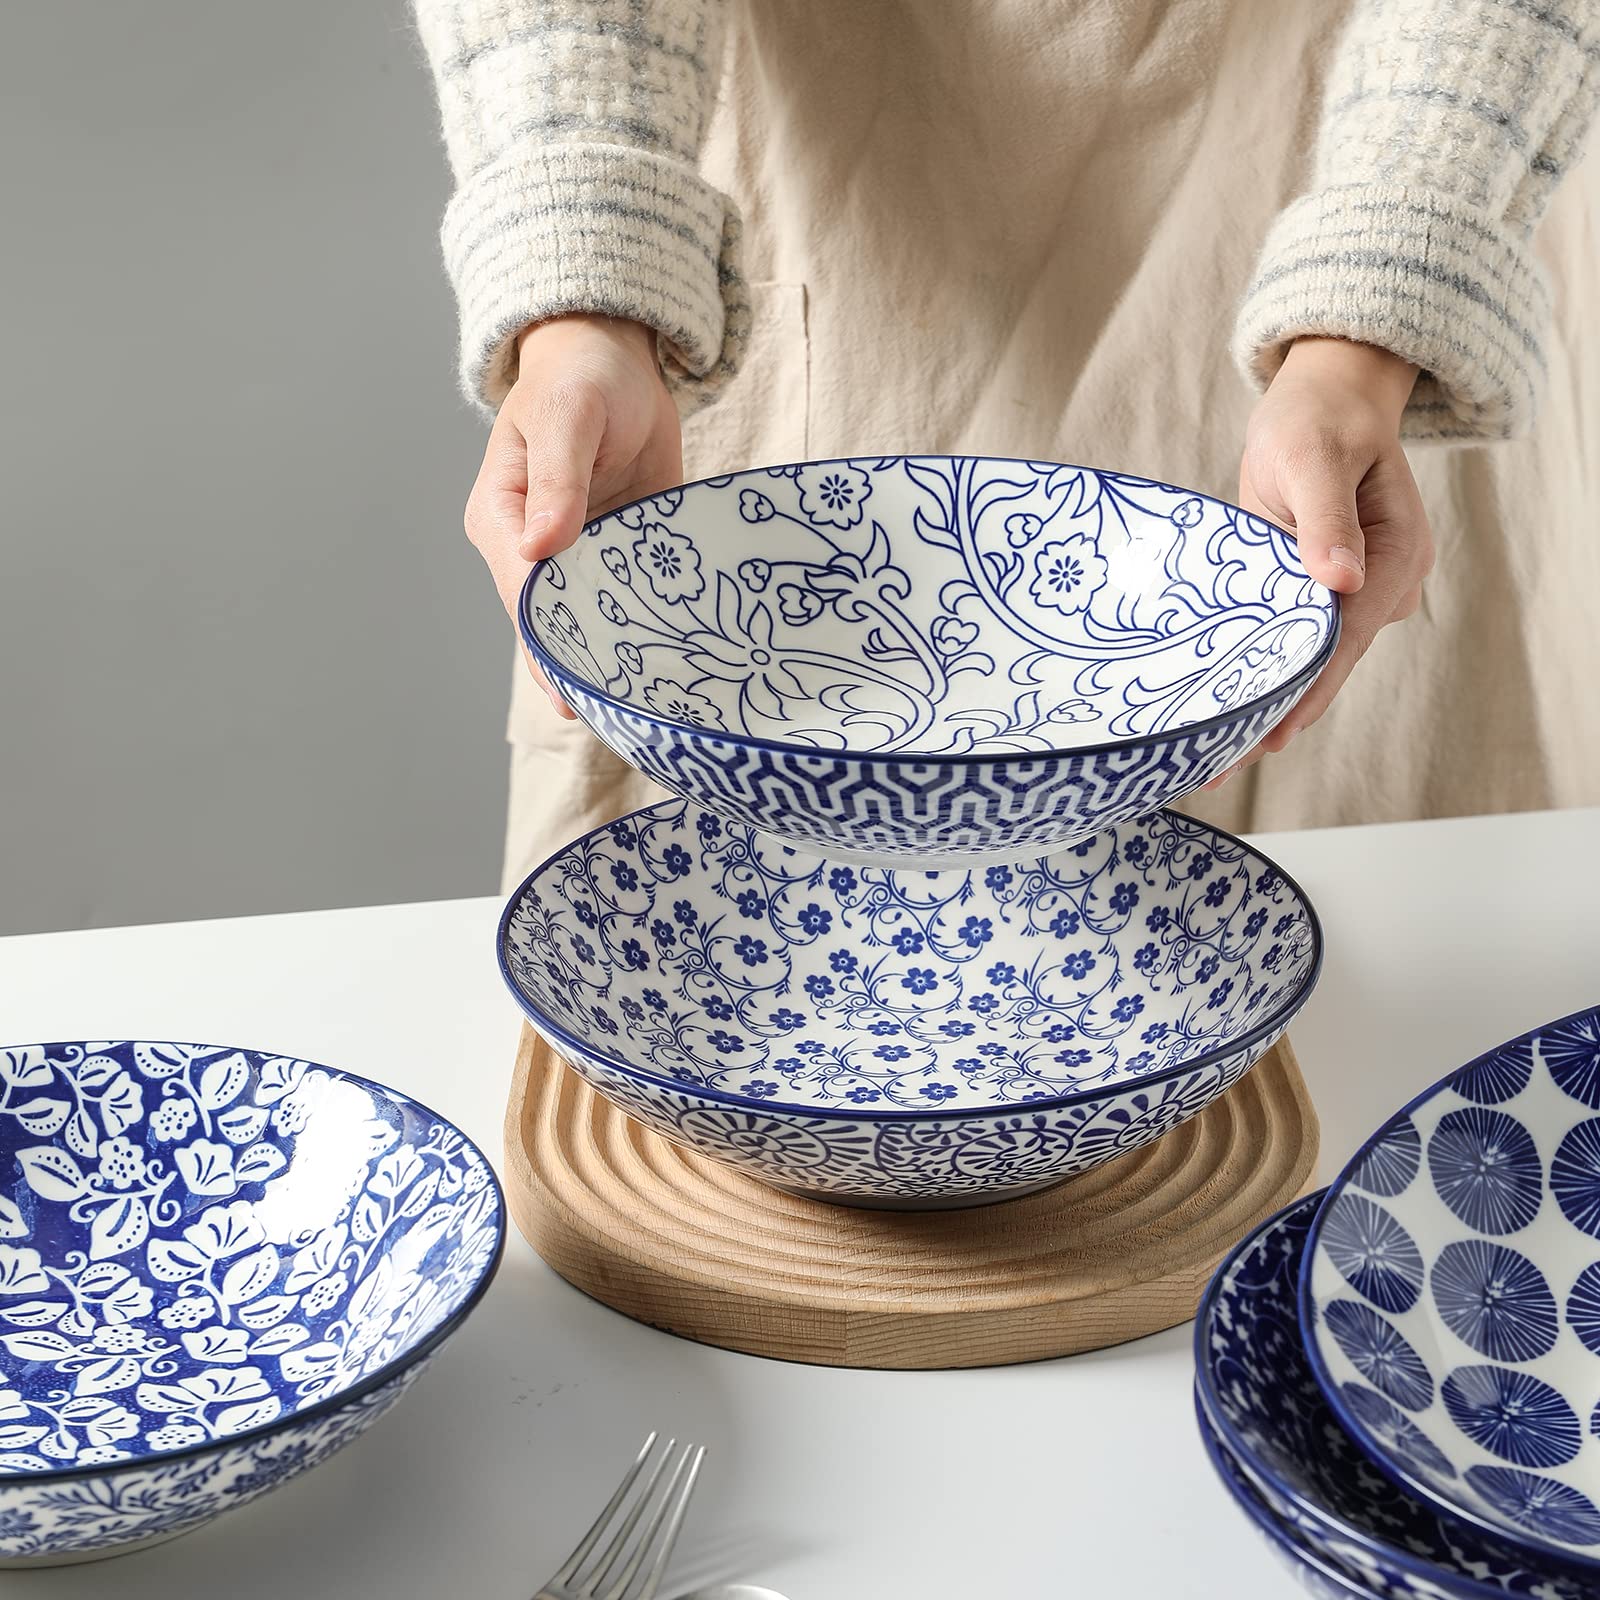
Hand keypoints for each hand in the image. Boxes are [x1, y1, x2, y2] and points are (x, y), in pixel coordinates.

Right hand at [464, 313, 682, 715]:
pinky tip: (680, 666)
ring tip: (648, 709)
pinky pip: (636, 597)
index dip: (546, 645)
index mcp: (502, 520)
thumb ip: (559, 481)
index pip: (523, 595)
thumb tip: (543, 546)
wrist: (617, 356)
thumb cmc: (581, 377)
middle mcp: (536, 549)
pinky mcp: (623, 552)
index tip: (573, 691)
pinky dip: (655, 628)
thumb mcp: (569, 417)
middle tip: (618, 718)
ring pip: (595, 620)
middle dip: (583, 669)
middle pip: (555, 623)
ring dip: (620, 658)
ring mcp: (581, 556)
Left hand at [1208, 336, 1433, 786]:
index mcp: (1396, 559)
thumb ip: (1325, 520)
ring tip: (1212, 756)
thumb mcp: (1314, 459)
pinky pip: (1284, 642)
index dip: (1307, 687)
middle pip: (1327, 665)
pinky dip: (1255, 673)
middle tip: (1222, 764)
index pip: (1346, 638)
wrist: (1319, 402)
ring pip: (1304, 663)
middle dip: (1280, 715)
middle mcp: (1378, 587)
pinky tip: (1220, 711)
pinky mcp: (1311, 593)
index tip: (1272, 730)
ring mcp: (1346, 595)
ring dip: (1263, 705)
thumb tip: (1341, 581)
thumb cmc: (1316, 420)